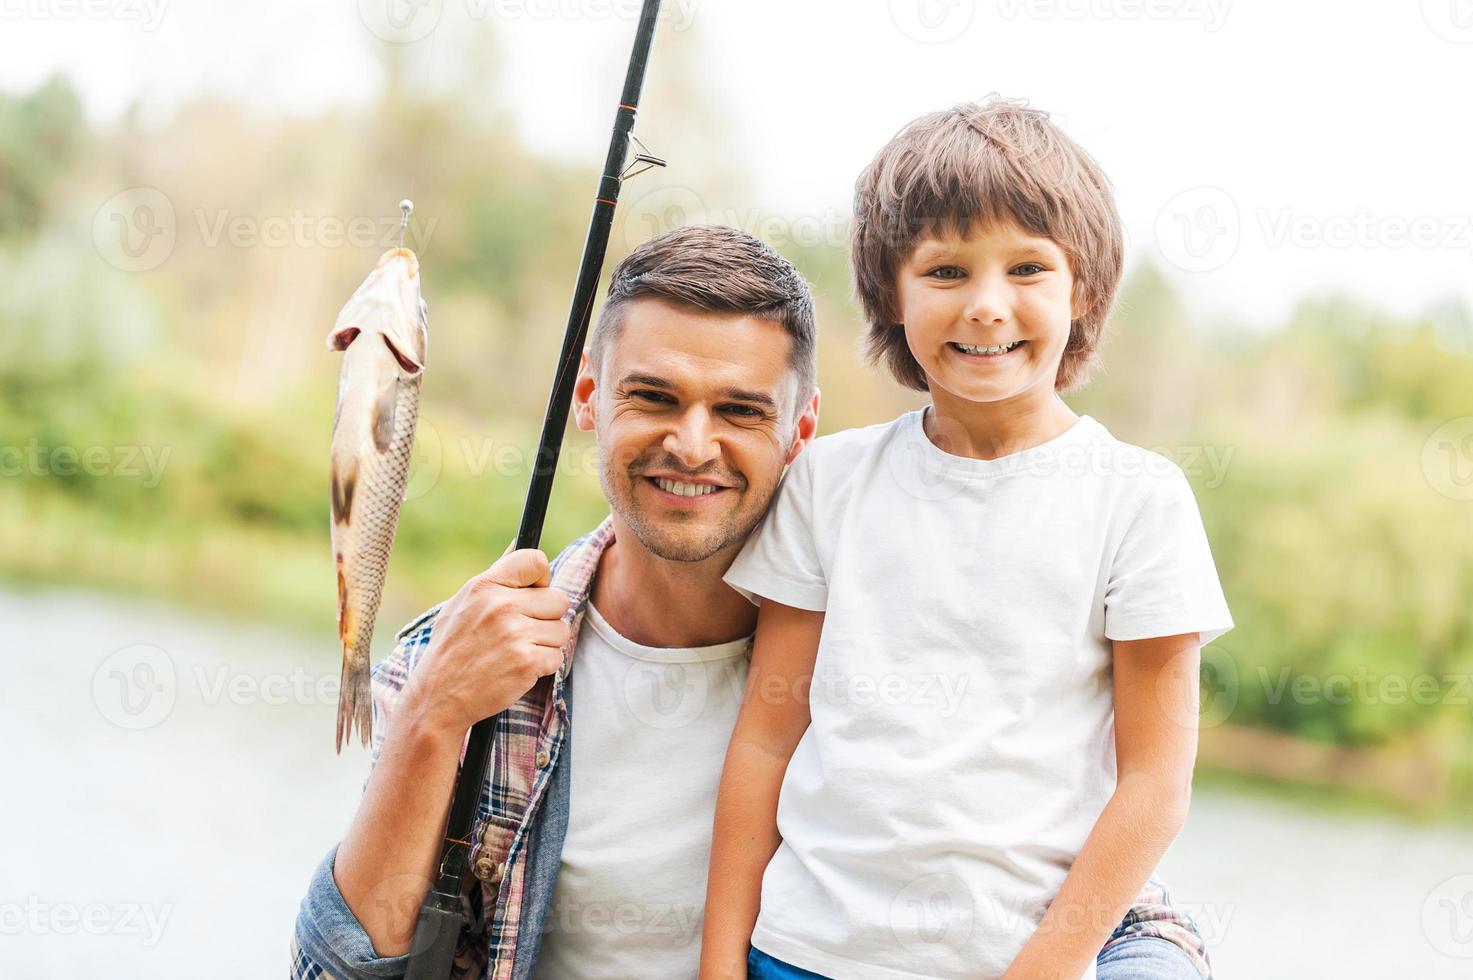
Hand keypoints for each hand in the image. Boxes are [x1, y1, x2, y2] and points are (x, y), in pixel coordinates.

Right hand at [402, 548, 572, 735]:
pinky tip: (517, 669)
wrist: (438, 697)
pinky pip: (556, 657)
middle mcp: (500, 606)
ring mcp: (515, 634)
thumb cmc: (452, 648)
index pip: (536, 561)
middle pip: (559, 599)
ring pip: (561, 630)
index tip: (532, 594)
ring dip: (545, 644)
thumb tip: (520, 544)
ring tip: (516, 651)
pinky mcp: (527, 662)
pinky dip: (542, 666)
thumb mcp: (463, 603)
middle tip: (522, 631)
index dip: (540, 579)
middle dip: (546, 617)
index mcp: (484, 586)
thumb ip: (497, 575)